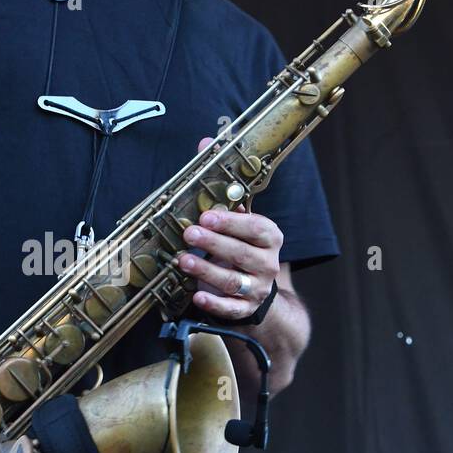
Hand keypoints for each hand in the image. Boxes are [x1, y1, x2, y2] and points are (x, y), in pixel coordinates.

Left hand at [177, 136, 282, 320]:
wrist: (257, 293)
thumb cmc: (241, 247)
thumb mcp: (237, 218)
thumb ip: (223, 185)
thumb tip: (207, 142)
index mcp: (269, 236)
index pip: (256, 228)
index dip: (232, 223)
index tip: (207, 216)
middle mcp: (268, 263)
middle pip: (243, 254)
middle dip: (215, 244)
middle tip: (189, 234)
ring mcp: (258, 289)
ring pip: (235, 282)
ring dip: (207, 271)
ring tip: (183, 260)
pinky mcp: (246, 310)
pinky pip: (232, 310)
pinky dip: (215, 304)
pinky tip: (198, 296)